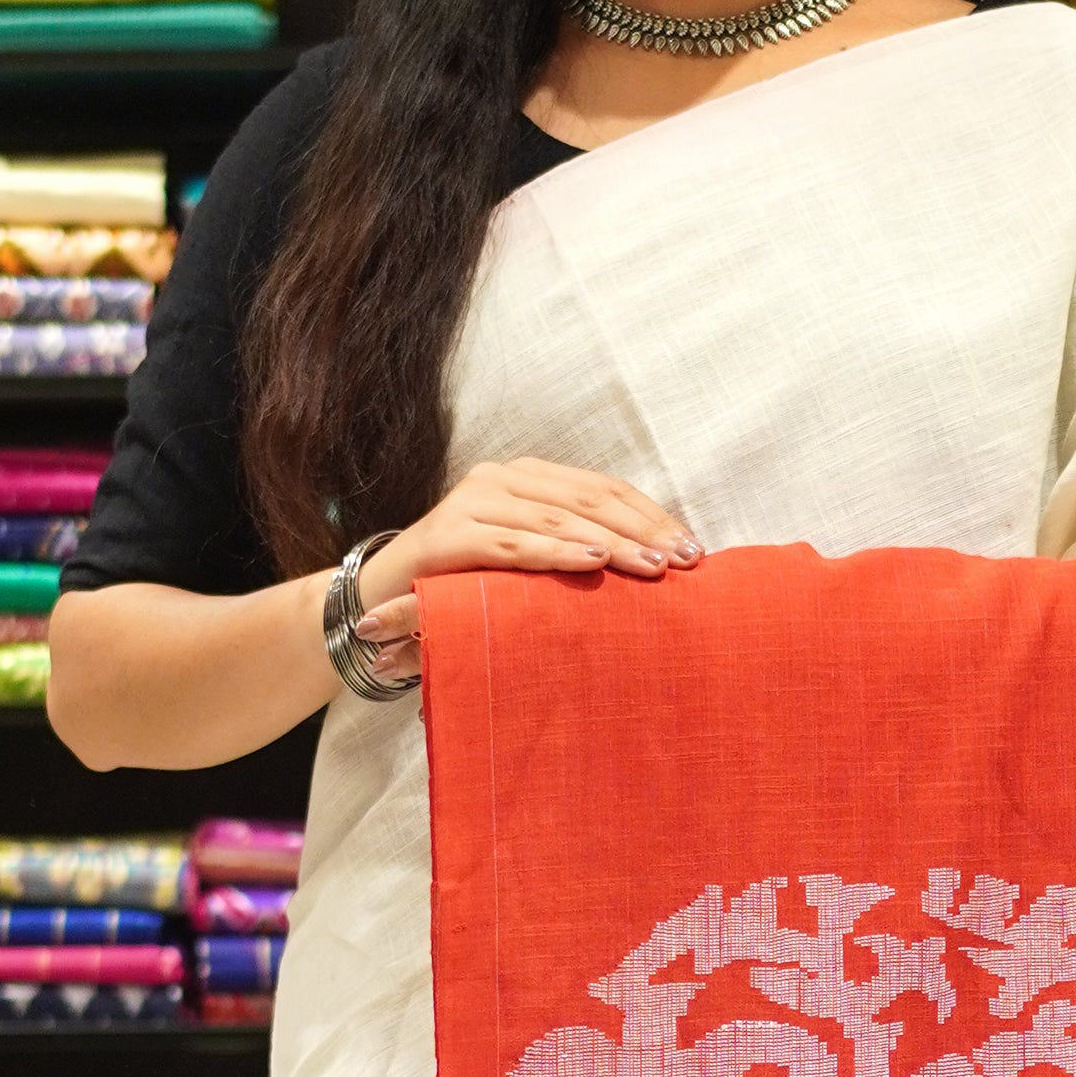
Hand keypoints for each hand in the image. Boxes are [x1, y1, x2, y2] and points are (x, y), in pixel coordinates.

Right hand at [355, 459, 698, 654]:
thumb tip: (651, 568)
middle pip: (587, 500)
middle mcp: (501, 479)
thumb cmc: (468, 587)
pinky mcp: (448, 537)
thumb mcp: (529, 565)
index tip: (693, 549)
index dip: (651, 515)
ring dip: (609, 544)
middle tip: (683, 561)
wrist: (382, 598)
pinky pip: (512, 545)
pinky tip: (591, 564)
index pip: (603, 489)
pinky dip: (553, 553)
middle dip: (641, 531)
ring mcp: (472, 503)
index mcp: (528, 478)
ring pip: (555, 518)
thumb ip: (574, 552)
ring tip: (651, 568)